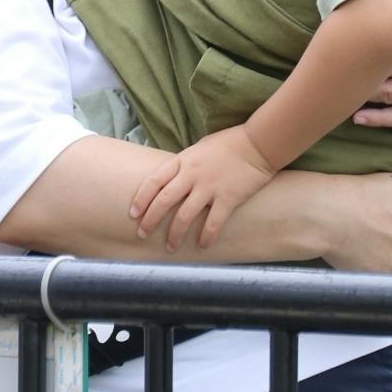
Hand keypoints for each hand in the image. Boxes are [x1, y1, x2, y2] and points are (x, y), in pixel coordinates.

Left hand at [129, 125, 275, 251]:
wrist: (258, 143)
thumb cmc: (228, 144)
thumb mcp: (198, 149)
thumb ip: (184, 165)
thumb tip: (171, 180)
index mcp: (182, 160)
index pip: (154, 181)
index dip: (141, 199)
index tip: (133, 214)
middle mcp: (192, 174)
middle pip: (164, 201)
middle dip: (150, 220)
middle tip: (142, 234)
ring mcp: (209, 187)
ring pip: (184, 216)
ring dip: (175, 234)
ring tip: (171, 247)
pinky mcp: (228, 198)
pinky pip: (213, 222)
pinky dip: (206, 236)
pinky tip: (202, 246)